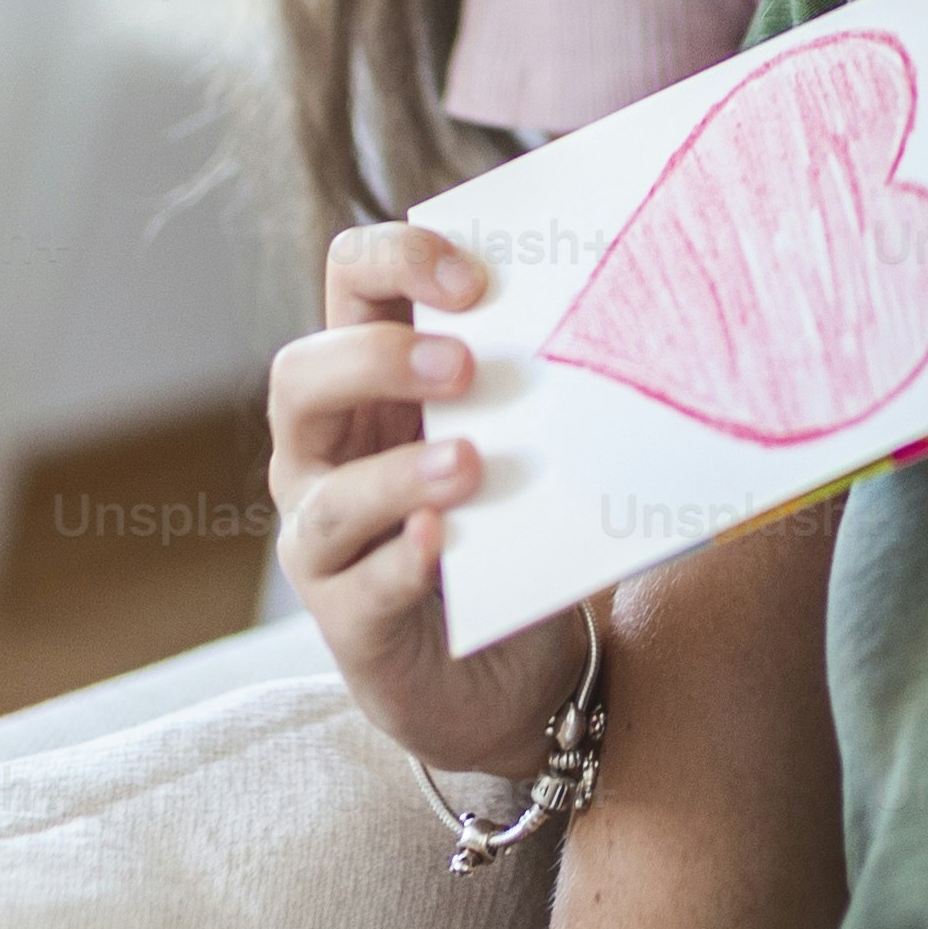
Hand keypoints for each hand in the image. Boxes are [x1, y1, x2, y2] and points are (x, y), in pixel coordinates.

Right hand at [266, 221, 595, 782]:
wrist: (513, 670)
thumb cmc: (512, 523)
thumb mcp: (522, 438)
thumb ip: (535, 380)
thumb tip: (627, 307)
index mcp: (368, 378)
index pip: (351, 281)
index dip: (397, 258)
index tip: (474, 279)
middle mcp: (324, 452)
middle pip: (301, 375)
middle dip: (377, 359)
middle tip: (464, 366)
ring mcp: (324, 539)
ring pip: (327, 495)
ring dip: (397, 474)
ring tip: (470, 464)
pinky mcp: (348, 621)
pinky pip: (361, 588)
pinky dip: (403, 562)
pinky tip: (441, 544)